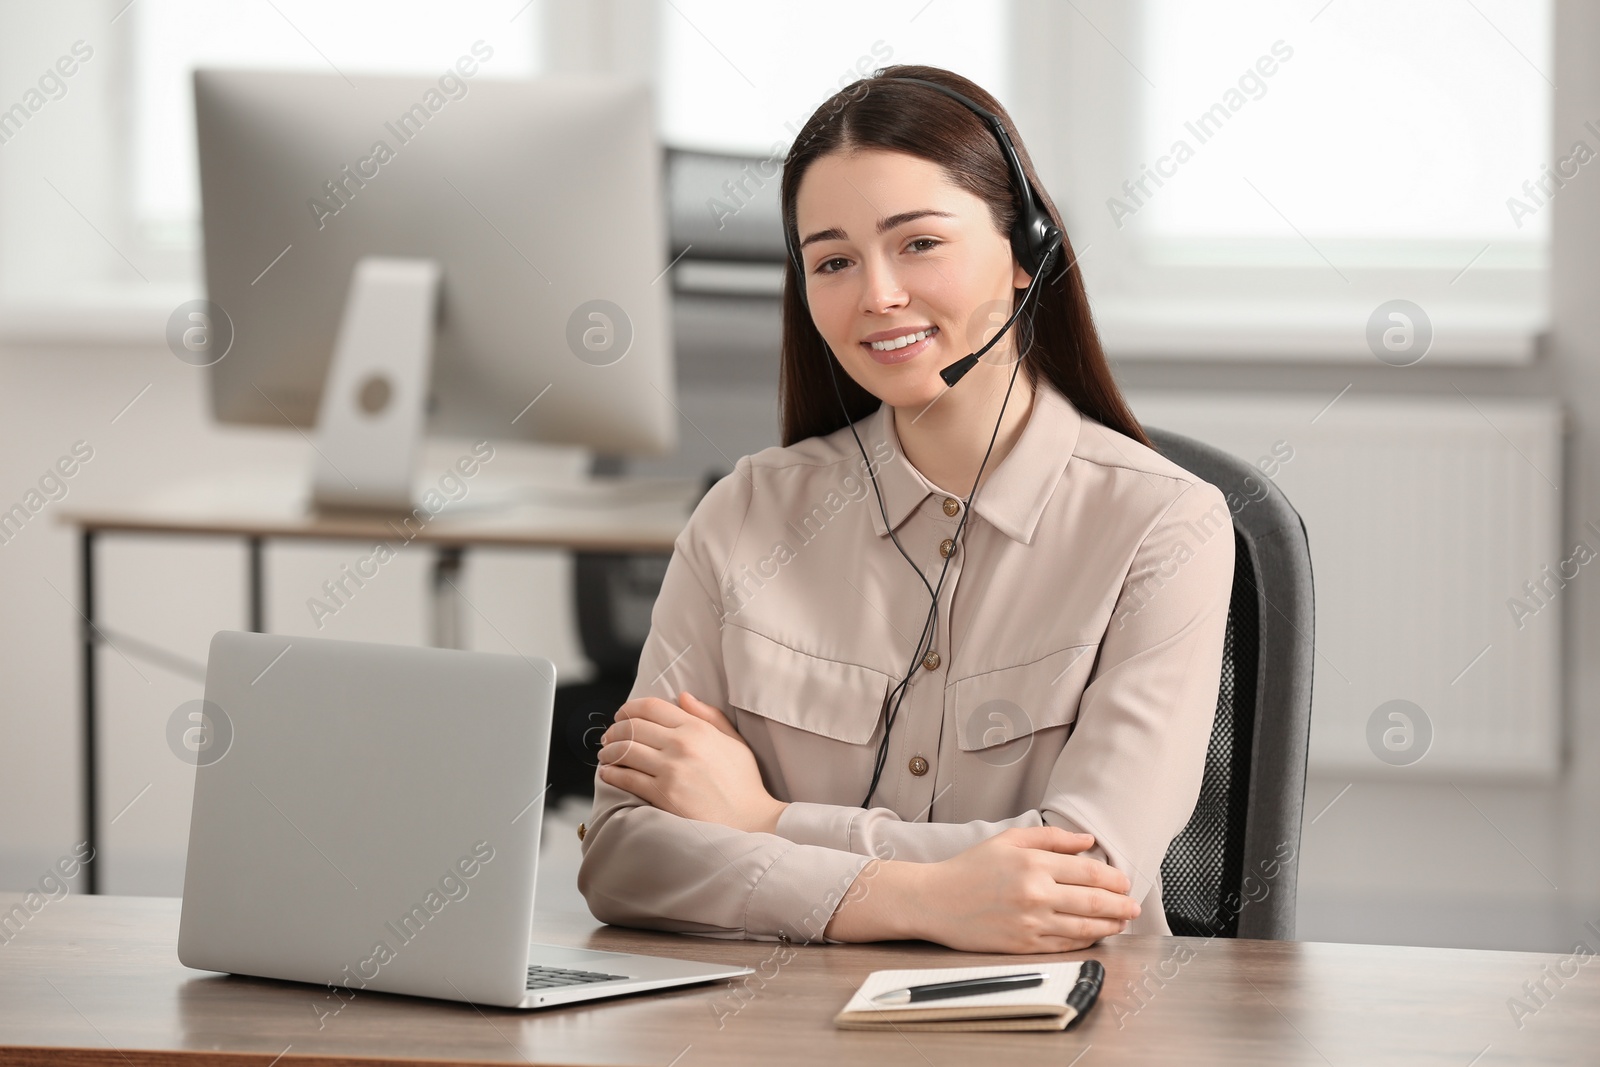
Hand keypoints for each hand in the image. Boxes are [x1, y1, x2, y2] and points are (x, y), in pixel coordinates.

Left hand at [596, 691, 787, 834]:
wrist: (750, 819)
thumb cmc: (743, 783)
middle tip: (608, 736)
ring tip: (606, 754)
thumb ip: (709, 715)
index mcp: (697, 728)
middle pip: (633, 727)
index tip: (621, 715)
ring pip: (624, 750)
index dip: (629, 709)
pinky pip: (626, 779)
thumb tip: (683, 697)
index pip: (651, 707)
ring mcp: (671, 770)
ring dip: (609, 750)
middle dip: (615, 730)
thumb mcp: (734, 741)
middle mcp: (682, 744)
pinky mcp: (662, 795)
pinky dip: (611, 773)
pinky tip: (608, 773)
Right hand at [913, 826, 1139, 952]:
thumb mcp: (1008, 840)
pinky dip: (1086, 940)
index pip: (1088, 872)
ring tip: (1121, 923)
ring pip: (1085, 926)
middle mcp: (1035, 893)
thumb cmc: (969, 868)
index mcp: (1033, 863)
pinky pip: (1065, 944)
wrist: (935, 901)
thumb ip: (1051, 838)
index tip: (1124, 882)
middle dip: (1121, 905)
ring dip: (1110, 926)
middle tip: (1134, 907)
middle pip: (1094, 901)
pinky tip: (1095, 936)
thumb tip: (1087, 841)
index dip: (1113, 879)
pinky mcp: (1024, 945)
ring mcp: (1031, 922)